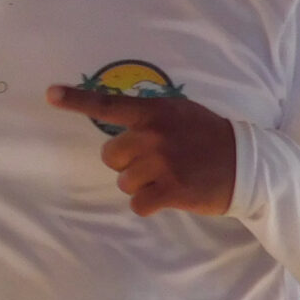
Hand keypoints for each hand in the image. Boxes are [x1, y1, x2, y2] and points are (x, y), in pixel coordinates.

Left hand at [47, 86, 237, 216]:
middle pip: (110, 156)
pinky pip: (138, 204)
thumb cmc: (209, 137)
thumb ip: (150, 116)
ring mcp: (162, 163)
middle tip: (157, 162)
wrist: (249, 165)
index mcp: (155, 112)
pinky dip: (150, 204)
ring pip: (124, 182)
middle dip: (128, 163)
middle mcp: (154, 134)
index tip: (50, 95)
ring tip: (170, 177)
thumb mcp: (181, 114)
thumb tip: (120, 122)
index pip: (108, 104)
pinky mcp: (171, 190)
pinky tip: (170, 195)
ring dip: (142, 185)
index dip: (76, 100)